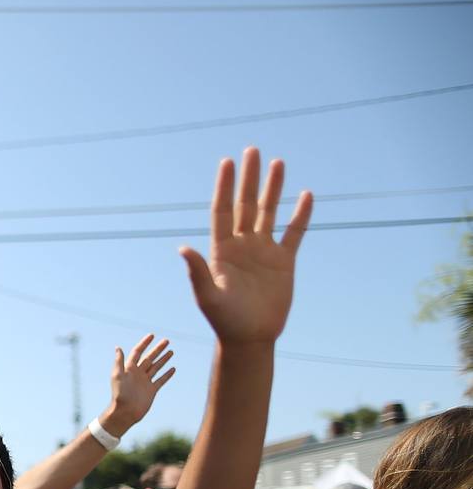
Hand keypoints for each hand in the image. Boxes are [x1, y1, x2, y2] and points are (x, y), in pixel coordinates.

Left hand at [103, 334, 175, 434]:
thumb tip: (118, 348)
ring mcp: (145, 381)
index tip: (152, 335)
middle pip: (149, 358)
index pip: (138, 352)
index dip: (144, 343)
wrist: (125, 412)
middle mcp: (138, 373)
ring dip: (163, 359)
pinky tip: (173, 368)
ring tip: (171, 351)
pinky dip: (167, 374)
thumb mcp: (117, 376)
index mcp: (129, 368)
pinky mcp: (151, 390)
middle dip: (157, 349)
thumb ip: (119, 361)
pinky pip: (161, 380)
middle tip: (166, 341)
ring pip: (156, 367)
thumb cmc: (119, 394)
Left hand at [180, 149, 311, 345]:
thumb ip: (197, 271)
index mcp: (221, 250)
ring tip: (278, 163)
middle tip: (252, 150)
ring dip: (274, 189)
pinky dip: (301, 215)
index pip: (222, 210)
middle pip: (246, 204)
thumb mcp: (208, 296)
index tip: (227, 162)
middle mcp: (241, 245)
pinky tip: (306, 195)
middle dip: (249, 178)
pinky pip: (294, 233)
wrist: (249, 338)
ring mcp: (263, 251)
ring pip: (269, 213)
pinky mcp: (283, 262)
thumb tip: (182, 248)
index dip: (224, 186)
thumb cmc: (225, 320)